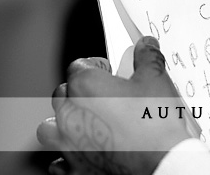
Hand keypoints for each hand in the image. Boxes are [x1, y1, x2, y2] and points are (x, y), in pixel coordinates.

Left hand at [37, 37, 193, 174]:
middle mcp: (70, 114)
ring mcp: (69, 144)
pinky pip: (58, 162)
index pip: (79, 66)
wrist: (159, 164)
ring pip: (49, 128)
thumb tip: (145, 46)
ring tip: (83, 124)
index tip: (108, 71)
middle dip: (78, 92)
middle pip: (62, 94)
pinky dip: (67, 157)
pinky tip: (84, 153)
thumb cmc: (155, 124)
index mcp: (85, 86)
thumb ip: (147, 58)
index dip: (96, 66)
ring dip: (62, 124)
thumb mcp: (156, 80)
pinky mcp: (74, 169)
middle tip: (102, 95)